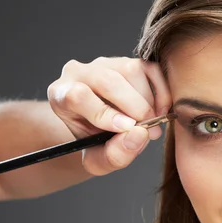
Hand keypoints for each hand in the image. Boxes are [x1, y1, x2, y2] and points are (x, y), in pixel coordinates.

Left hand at [47, 57, 171, 175]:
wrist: (103, 131)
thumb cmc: (97, 144)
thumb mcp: (98, 161)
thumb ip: (115, 155)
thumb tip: (139, 134)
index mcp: (60, 95)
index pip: (78, 96)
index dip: (105, 114)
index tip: (127, 129)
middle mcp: (79, 73)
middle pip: (108, 81)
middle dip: (135, 108)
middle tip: (148, 131)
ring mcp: (105, 63)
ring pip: (131, 71)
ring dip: (149, 102)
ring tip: (150, 124)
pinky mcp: (128, 61)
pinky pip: (150, 69)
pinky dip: (161, 91)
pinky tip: (159, 111)